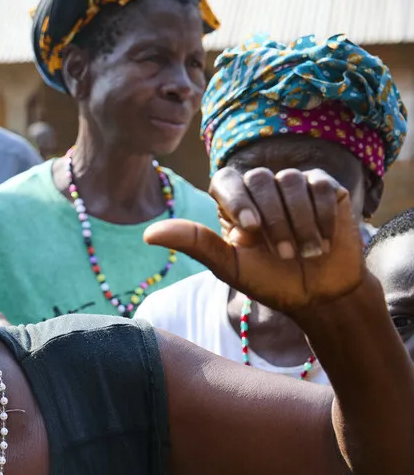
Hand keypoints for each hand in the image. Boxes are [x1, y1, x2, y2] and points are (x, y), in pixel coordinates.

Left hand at [145, 167, 363, 315]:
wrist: (318, 294)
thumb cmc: (269, 281)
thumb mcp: (229, 266)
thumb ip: (195, 244)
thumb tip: (148, 234)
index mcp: (232, 203)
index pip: (225, 180)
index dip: (238, 200)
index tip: (251, 230)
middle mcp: (259, 188)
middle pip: (260, 181)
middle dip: (274, 222)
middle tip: (285, 256)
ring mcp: (292, 184)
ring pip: (290, 182)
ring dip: (300, 222)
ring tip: (306, 254)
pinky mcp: (325, 186)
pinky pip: (321, 186)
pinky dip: (323, 216)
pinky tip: (324, 242)